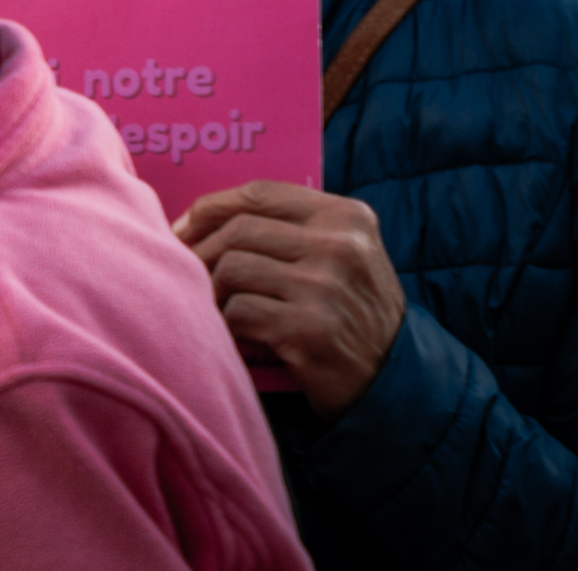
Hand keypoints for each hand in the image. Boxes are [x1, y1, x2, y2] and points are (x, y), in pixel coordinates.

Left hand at [175, 180, 404, 416]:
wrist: (395, 383)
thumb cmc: (352, 313)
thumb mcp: (342, 255)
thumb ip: (289, 229)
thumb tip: (197, 219)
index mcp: (347, 217)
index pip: (259, 194)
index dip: (210, 207)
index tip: (182, 226)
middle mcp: (340, 246)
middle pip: (237, 230)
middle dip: (200, 251)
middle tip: (184, 272)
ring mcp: (325, 288)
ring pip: (231, 269)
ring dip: (213, 292)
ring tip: (215, 307)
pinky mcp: (309, 330)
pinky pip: (238, 311)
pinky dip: (227, 324)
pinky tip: (236, 335)